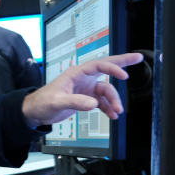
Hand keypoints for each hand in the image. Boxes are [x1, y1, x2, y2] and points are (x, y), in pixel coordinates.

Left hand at [22, 53, 143, 126]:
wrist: (35, 112)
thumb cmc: (42, 102)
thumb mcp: (57, 102)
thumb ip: (75, 102)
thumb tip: (94, 103)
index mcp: (75, 74)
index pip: (99, 66)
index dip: (113, 68)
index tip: (124, 76)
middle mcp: (83, 79)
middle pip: (106, 68)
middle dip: (123, 63)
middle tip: (138, 58)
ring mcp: (85, 88)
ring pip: (106, 91)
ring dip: (114, 101)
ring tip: (117, 112)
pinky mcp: (86, 99)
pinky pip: (102, 102)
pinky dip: (108, 108)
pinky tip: (112, 115)